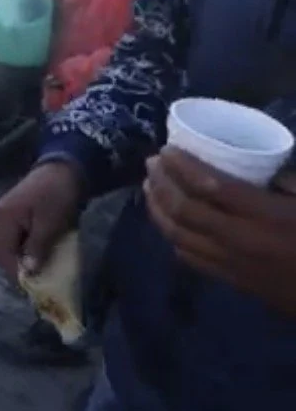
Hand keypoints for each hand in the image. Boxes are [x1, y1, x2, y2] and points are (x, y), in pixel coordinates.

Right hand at [0, 161, 83, 279]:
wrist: (65, 167)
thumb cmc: (57, 195)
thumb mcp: (50, 224)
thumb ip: (36, 248)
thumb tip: (27, 272)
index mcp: (2, 219)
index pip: (2, 255)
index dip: (16, 273)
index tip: (34, 287)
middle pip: (2, 251)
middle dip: (18, 267)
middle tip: (37, 280)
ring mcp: (4, 214)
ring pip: (8, 246)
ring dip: (22, 258)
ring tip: (39, 269)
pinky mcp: (14, 213)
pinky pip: (15, 237)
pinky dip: (25, 248)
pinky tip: (38, 253)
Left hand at [145, 147, 295, 316]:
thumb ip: (285, 182)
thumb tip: (254, 166)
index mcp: (268, 216)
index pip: (210, 186)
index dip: (182, 166)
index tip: (166, 149)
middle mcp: (242, 241)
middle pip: (185, 210)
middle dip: (162, 183)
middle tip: (151, 163)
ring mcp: (233, 265)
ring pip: (179, 235)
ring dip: (158, 208)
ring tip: (149, 187)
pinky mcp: (234, 283)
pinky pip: (189, 257)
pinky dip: (172, 235)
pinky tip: (166, 221)